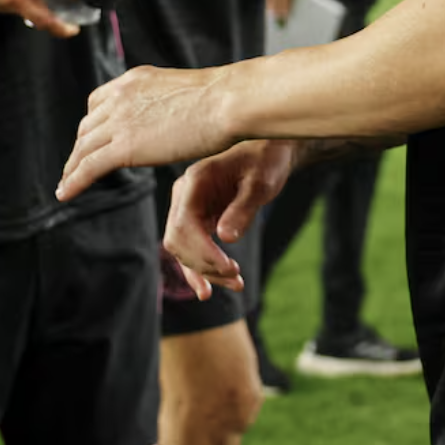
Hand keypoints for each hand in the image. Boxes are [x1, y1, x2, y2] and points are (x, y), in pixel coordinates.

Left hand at [57, 64, 237, 199]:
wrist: (227, 102)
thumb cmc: (223, 99)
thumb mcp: (182, 92)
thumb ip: (167, 104)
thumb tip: (175, 118)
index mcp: (134, 80)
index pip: (98, 102)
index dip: (93, 124)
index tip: (94, 139)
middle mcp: (120, 96)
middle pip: (88, 127)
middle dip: (81, 147)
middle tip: (77, 165)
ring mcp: (120, 121)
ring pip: (84, 148)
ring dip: (72, 167)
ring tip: (66, 184)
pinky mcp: (124, 147)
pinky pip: (89, 167)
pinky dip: (73, 181)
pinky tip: (65, 194)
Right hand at [163, 141, 298, 298]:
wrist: (267, 154)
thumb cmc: (265, 162)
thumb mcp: (261, 183)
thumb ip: (242, 208)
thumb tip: (225, 237)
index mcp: (195, 181)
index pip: (183, 225)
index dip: (203, 252)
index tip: (230, 268)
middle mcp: (183, 195)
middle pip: (177, 241)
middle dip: (204, 265)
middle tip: (236, 278)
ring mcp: (186, 208)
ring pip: (182, 250)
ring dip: (204, 271)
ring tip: (235, 284)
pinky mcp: (196, 219)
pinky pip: (190, 249)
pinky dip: (198, 269)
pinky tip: (207, 290)